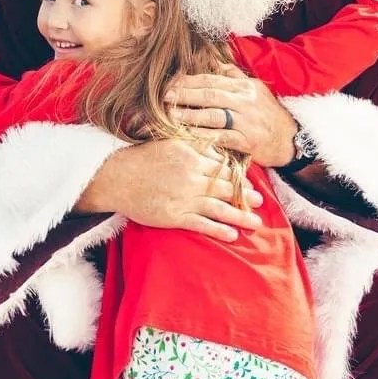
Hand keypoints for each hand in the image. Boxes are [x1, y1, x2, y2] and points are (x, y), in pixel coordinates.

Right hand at [76, 138, 263, 241]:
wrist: (116, 177)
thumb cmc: (141, 157)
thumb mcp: (170, 143)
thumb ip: (195, 146)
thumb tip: (217, 151)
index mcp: (191, 157)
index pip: (222, 168)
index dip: (239, 176)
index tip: (251, 182)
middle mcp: (191, 177)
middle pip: (226, 188)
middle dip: (245, 196)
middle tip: (260, 202)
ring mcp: (183, 198)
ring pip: (219, 208)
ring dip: (240, 216)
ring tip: (255, 222)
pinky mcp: (173, 216)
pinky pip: (201, 224)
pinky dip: (218, 230)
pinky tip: (232, 235)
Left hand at [165, 66, 297, 167]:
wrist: (290, 139)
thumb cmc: (269, 113)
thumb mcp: (256, 89)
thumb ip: (235, 76)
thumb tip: (216, 64)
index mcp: (245, 87)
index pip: (212, 80)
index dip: (189, 81)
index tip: (171, 83)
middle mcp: (245, 102)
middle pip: (210, 95)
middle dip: (185, 95)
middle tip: (165, 96)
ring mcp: (247, 122)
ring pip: (213, 116)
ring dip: (190, 115)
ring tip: (171, 115)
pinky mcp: (247, 141)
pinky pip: (222, 137)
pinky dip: (204, 135)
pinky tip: (189, 134)